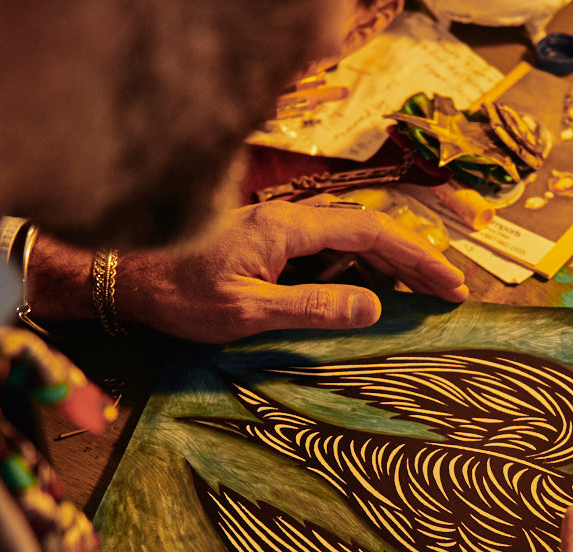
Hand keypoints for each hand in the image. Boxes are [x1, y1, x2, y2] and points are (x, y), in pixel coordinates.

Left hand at [25, 200, 467, 341]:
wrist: (123, 275)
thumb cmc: (178, 294)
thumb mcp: (247, 313)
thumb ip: (312, 309)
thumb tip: (373, 306)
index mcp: (287, 229)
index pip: (370, 234)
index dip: (415, 257)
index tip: (448, 283)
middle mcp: (286, 219)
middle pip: (367, 228)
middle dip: (414, 257)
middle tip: (449, 289)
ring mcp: (276, 228)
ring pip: (348, 236)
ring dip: (390, 261)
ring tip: (422, 290)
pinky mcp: (265, 242)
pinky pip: (326, 247)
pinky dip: (360, 264)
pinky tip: (369, 288)